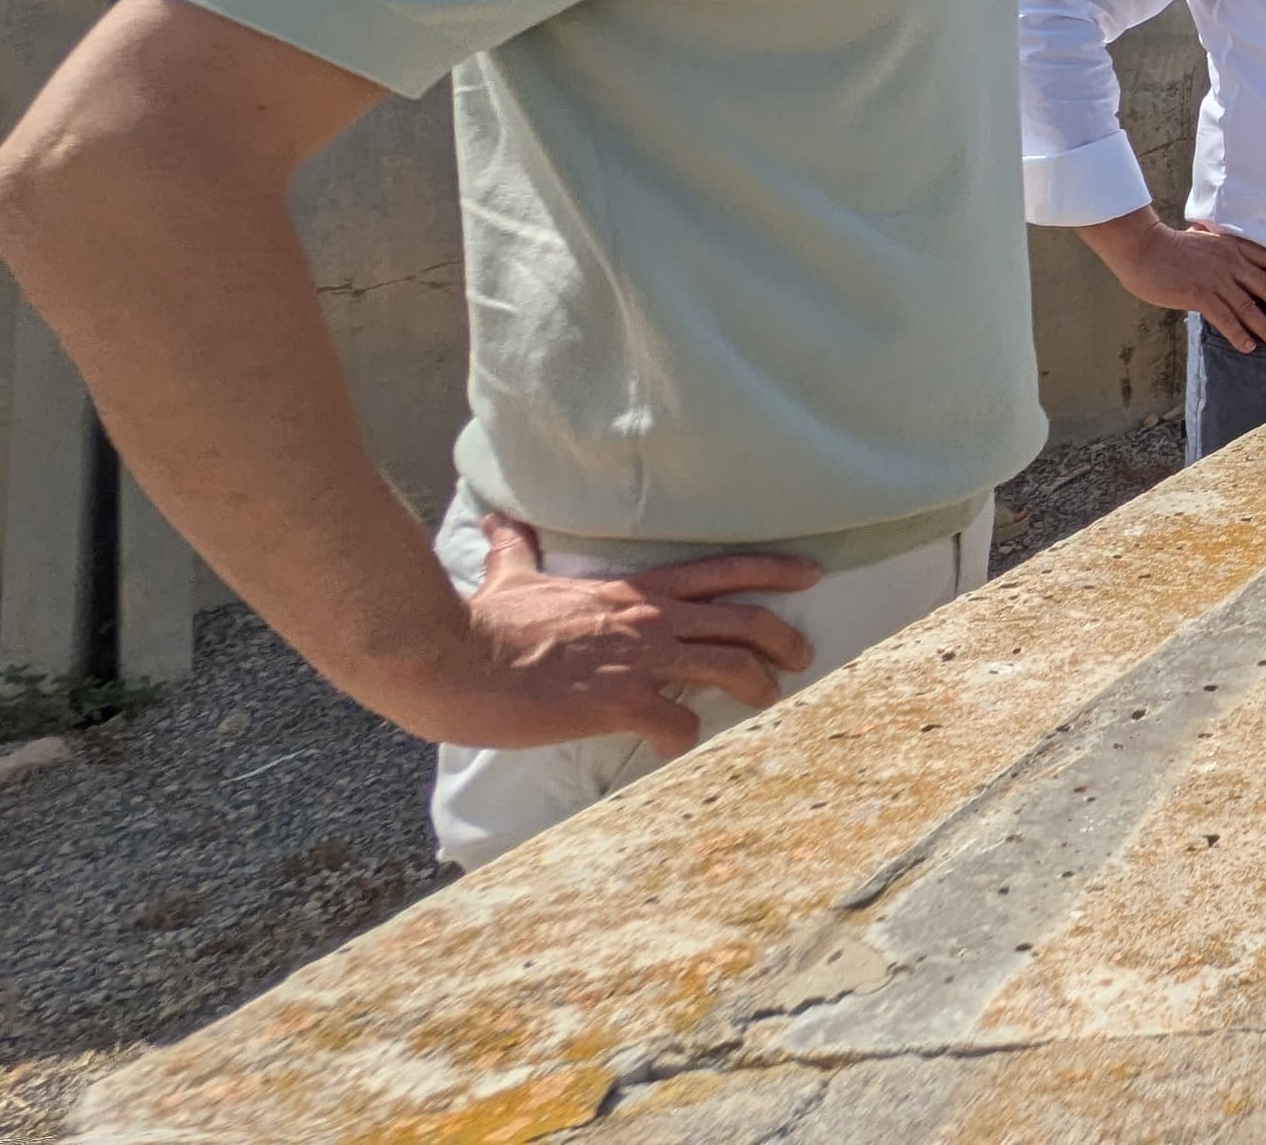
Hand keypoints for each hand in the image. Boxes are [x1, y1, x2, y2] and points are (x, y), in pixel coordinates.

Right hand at [379, 513, 819, 757]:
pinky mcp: (622, 704)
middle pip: (743, 621)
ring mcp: (640, 661)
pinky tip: (671, 745)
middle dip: (783, 639)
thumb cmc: (483, 622)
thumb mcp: (511, 575)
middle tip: (801, 656)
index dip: (773, 572)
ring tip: (766, 700)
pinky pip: (678, 724)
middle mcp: (648, 620)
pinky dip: (682, 738)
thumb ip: (516, 549)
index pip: (720, 571)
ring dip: (756, 688)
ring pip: (729, 668)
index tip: (810, 575)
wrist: (455, 660)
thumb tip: (497, 520)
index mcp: (631, 591)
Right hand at [1081, 209, 1265, 352]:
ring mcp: (1216, 279)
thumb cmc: (1168, 245)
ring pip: (1250, 307)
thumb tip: (1226, 263)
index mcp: (1232, 246)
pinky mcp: (1199, 294)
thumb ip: (1218, 251)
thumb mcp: (1202, 240)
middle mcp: (1230, 262)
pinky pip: (1225, 319)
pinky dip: (1239, 335)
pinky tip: (1248, 346)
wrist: (1143, 246)